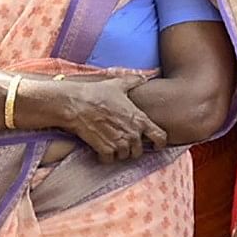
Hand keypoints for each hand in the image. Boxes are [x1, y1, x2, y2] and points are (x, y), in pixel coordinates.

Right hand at [38, 73, 160, 160]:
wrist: (75, 104)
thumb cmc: (96, 93)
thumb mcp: (117, 84)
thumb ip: (133, 81)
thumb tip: (143, 77)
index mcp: (140, 119)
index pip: (160, 137)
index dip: (159, 143)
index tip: (154, 145)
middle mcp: (132, 134)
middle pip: (139, 151)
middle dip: (131, 148)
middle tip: (122, 142)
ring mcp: (119, 143)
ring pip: (124, 156)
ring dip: (118, 153)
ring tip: (110, 145)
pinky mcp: (105, 149)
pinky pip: (109, 159)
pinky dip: (104, 156)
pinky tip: (99, 149)